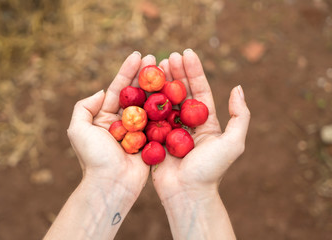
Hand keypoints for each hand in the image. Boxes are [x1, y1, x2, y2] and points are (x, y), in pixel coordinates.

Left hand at [67, 52, 155, 200]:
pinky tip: (174, 93)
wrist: (111, 184)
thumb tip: (101, 92)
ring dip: (157, 87)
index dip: (127, 71)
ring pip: (149, 104)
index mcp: (105, 117)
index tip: (138, 55)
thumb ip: (84, 107)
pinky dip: (166, 107)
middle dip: (145, 75)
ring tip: (167, 70)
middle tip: (156, 59)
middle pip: (136, 93)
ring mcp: (138, 130)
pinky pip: (159, 121)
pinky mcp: (151, 140)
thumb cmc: (94, 158)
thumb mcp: (78, 129)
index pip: (118, 89)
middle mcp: (122, 121)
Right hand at [152, 49, 249, 238]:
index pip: (200, 90)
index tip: (186, 53)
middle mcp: (188, 123)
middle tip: (167, 56)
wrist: (187, 194)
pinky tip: (140, 87)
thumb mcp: (233, 143)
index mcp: (206, 122)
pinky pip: (150, 116)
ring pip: (164, 101)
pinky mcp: (155, 138)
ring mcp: (170, 130)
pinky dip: (146, 101)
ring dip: (160, 83)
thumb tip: (238, 88)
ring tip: (154, 66)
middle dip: (175, 73)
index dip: (193, 71)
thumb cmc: (211, 170)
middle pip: (181, 92)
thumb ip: (240, 116)